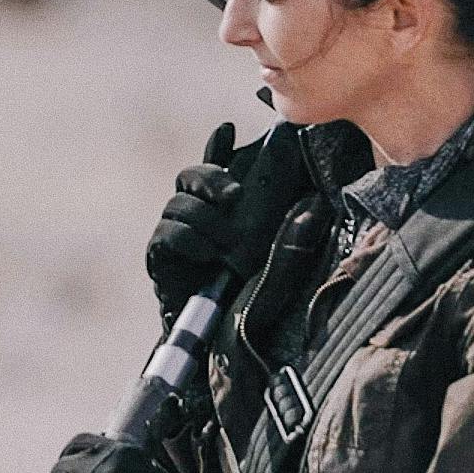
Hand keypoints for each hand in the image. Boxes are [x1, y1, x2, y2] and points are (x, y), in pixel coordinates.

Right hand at [146, 122, 303, 317]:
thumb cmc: (253, 303)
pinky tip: (207, 258)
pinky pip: (166, 234)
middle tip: (234, 195)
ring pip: (178, 203)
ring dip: (205, 221)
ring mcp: (175, 234)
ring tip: (225, 248)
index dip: (219, 146)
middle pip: (190, 175)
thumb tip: (313, 202)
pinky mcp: (160, 257)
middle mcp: (197, 217)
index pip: (217, 166)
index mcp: (224, 212)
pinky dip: (187, 241)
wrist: (221, 344)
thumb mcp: (279, 262)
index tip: (230, 128)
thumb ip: (291, 233)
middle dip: (211, 177)